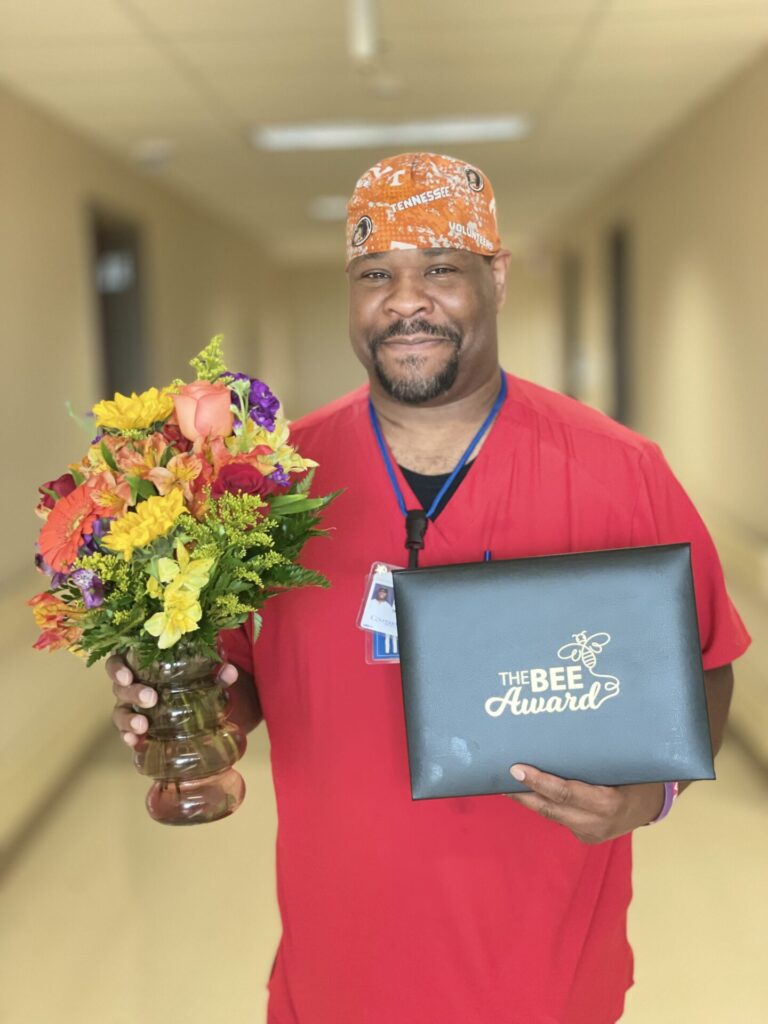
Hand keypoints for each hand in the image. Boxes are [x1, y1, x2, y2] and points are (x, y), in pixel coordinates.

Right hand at [107, 655, 238, 748]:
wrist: (194, 702)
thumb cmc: (188, 679)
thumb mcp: (201, 673)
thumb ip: (215, 672)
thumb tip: (229, 672)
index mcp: (139, 665)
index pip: (118, 663)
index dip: (117, 669)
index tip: (127, 676)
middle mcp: (130, 686)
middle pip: (120, 688)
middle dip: (133, 693)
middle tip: (151, 698)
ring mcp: (130, 708)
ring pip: (120, 713)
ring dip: (128, 719)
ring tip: (142, 726)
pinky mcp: (136, 728)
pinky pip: (127, 733)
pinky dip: (129, 737)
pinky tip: (136, 742)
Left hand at [506, 764, 665, 844]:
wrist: (653, 807)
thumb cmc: (637, 776)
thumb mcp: (622, 765)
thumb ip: (594, 760)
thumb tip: (559, 738)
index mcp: (608, 803)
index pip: (565, 793)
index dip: (538, 781)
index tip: (517, 769)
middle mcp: (596, 823)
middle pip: (550, 808)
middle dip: (522, 793)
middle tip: (500, 778)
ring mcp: (590, 834)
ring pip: (551, 814)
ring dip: (528, 799)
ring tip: (506, 784)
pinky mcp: (585, 838)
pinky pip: (559, 817)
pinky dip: (543, 804)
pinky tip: (527, 792)